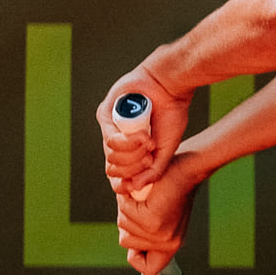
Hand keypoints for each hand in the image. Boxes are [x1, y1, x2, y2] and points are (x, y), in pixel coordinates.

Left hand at [96, 60, 191, 196]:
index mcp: (129, 150)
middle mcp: (116, 140)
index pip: (117, 176)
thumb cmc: (171, 113)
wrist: (171, 86)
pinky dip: (128, 143)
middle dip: (134, 167)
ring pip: (110, 157)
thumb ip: (154, 171)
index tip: (147, 172)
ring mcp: (109, 128)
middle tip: (150, 156)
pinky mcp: (104, 115)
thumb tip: (135, 188)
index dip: (129, 181)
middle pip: (113, 169)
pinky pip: (110, 141)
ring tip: (148, 142)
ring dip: (132, 155)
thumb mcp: (166, 150)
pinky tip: (143, 136)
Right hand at [115, 150, 202, 274]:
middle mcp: (168, 243)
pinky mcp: (153, 220)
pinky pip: (126, 214)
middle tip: (143, 205)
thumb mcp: (162, 217)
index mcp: (171, 245)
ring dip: (127, 209)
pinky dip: (127, 200)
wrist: (187, 169)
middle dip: (128, 221)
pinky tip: (140, 193)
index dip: (138, 259)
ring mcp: (160, 234)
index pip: (149, 269)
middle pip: (127, 243)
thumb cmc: (171, 188)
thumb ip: (147, 236)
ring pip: (124, 227)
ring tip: (144, 198)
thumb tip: (131, 251)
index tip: (136, 247)